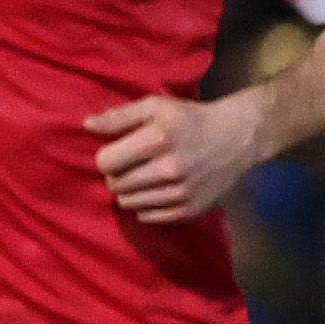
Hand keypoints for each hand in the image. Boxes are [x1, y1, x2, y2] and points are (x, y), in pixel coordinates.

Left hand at [85, 90, 272, 223]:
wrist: (237, 138)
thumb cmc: (191, 118)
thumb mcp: (156, 106)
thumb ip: (120, 116)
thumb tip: (87, 126)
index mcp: (157, 139)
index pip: (105, 162)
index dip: (107, 156)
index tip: (119, 152)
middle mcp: (169, 169)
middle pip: (115, 185)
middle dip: (117, 175)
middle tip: (131, 166)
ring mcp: (181, 193)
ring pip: (129, 203)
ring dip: (130, 192)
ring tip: (143, 179)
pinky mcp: (190, 210)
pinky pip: (149, 217)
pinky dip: (146, 207)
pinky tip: (156, 192)